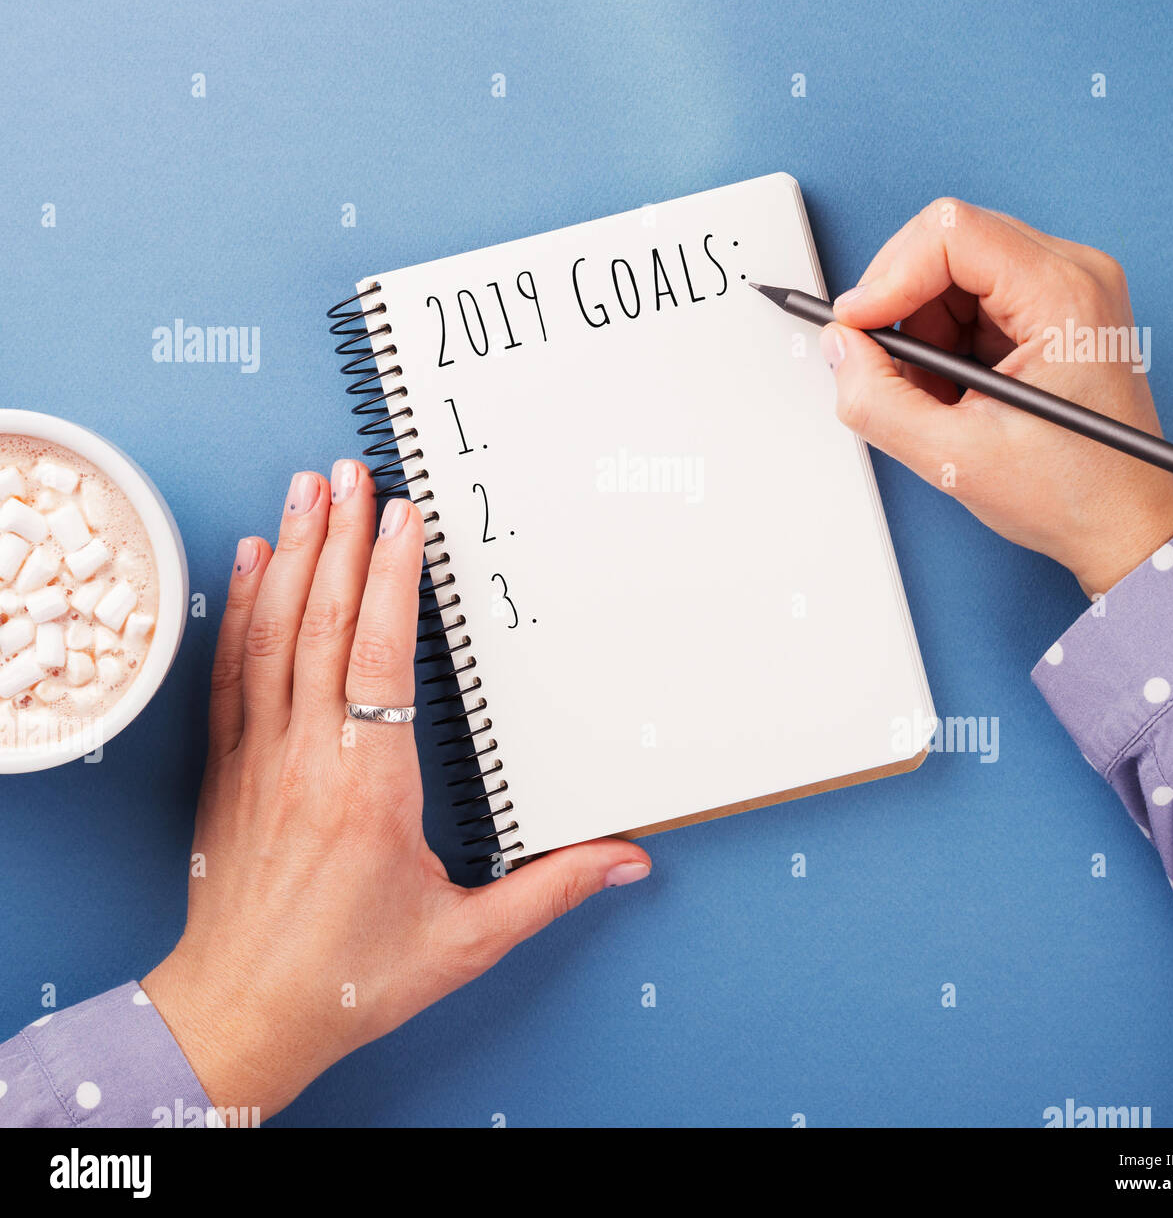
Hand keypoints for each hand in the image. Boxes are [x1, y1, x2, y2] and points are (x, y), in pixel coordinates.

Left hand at [142, 462, 649, 1118]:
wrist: (237, 1019)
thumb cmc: (346, 982)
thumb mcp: (464, 942)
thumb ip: (548, 891)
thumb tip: (628, 861)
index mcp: (369, 790)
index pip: (378, 658)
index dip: (391, 581)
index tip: (402, 520)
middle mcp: (308, 759)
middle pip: (322, 624)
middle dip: (340, 538)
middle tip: (351, 470)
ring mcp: (259, 758)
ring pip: (272, 634)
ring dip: (292, 555)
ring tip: (306, 490)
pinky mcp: (228, 769)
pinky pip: (232, 671)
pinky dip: (241, 608)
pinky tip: (252, 561)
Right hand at [824, 199, 1172, 595]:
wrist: (1123, 526)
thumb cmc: (1074, 494)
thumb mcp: (954, 458)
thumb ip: (878, 401)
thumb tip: (840, 348)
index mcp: (1066, 296)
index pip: (953, 233)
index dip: (889, 274)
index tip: (856, 324)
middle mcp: (1073, 275)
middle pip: (949, 243)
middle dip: (899, 304)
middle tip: (882, 365)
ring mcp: (1064, 288)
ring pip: (951, 272)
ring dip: (919, 330)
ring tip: (933, 397)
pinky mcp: (1049, 309)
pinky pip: (968, 298)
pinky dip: (940, 341)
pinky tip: (953, 392)